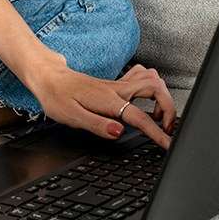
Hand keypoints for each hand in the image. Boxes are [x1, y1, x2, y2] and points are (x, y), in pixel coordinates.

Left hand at [28, 62, 176, 148]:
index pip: (140, 118)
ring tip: (159, 116)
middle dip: (169, 108)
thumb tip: (119, 132)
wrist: (49, 78)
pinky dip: (152, 85)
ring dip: (162, 96)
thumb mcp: (72, 117)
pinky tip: (146, 99)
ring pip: (152, 78)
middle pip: (156, 89)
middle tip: (167, 127)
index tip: (167, 144)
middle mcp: (117, 89)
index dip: (157, 133)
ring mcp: (118, 84)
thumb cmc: (57, 97)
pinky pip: (142, 75)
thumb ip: (98, 125)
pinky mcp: (116, 83)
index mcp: (109, 101)